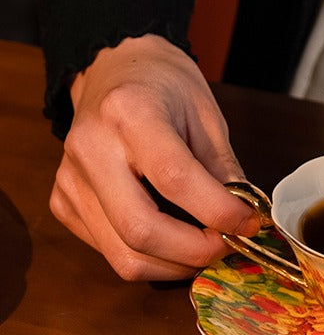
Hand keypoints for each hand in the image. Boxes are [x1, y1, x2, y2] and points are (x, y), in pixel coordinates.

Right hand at [50, 35, 260, 279]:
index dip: (219, 212)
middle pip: (141, 230)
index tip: (249, 223)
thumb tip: (245, 221)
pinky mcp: (63, 204)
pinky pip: (112, 253)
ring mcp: (70, 180)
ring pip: (125, 256)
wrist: (111, 69)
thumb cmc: (165, 87)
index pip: (175, 178)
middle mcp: (90, 148)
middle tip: (230, 246)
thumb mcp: (206, 115)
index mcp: (129, 112)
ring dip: (177, 265)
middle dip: (196, 252)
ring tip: (207, 248)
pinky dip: (153, 259)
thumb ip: (224, 169)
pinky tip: (176, 240)